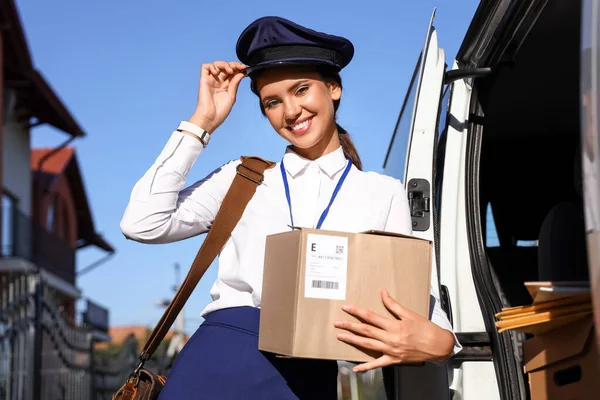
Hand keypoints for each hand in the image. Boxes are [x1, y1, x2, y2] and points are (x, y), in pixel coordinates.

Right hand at [189, 61, 246, 132]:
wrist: (211, 117)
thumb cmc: (221, 111)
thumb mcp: (231, 96)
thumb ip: (235, 84)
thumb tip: (242, 73)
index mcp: (226, 85)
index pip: (232, 72)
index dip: (238, 68)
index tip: (246, 68)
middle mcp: (218, 81)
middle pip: (226, 66)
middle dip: (234, 64)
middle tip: (240, 67)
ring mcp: (211, 80)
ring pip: (216, 64)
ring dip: (224, 64)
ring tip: (229, 71)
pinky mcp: (203, 80)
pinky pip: (205, 66)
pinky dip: (212, 66)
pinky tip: (217, 73)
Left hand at [334, 289, 454, 371]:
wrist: (438, 346)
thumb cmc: (426, 329)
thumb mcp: (410, 314)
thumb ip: (394, 305)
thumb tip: (383, 293)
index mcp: (394, 325)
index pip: (371, 317)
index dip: (357, 312)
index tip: (346, 308)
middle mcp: (390, 338)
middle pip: (365, 331)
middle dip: (350, 326)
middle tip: (337, 322)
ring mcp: (391, 350)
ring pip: (368, 345)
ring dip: (353, 340)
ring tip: (340, 336)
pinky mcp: (394, 360)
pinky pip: (377, 364)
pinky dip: (366, 367)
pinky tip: (356, 368)